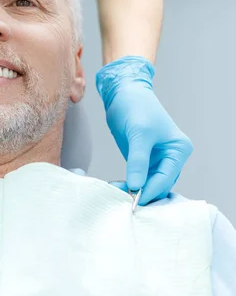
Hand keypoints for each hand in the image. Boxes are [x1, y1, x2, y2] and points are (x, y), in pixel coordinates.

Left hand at [96, 56, 192, 204]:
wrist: (123, 93)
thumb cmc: (136, 107)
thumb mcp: (139, 134)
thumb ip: (138, 161)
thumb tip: (136, 186)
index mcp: (178, 150)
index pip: (167, 178)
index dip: (151, 191)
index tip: (135, 201)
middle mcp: (171, 157)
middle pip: (160, 184)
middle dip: (143, 192)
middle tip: (123, 200)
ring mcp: (157, 159)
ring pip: (149, 183)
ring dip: (135, 190)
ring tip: (116, 192)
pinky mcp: (143, 160)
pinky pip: (139, 177)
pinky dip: (129, 183)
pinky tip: (116, 186)